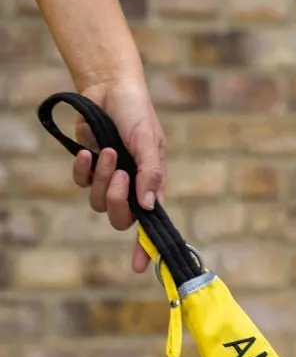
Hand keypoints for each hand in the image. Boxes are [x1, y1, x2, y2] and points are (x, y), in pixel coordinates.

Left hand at [70, 73, 164, 274]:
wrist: (110, 89)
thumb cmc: (138, 115)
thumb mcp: (150, 142)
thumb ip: (150, 173)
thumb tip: (147, 206)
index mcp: (152, 188)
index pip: (152, 226)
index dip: (147, 249)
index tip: (142, 267)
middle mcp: (131, 189)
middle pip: (120, 219)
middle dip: (116, 202)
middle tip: (120, 177)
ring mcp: (109, 179)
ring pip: (98, 202)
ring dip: (102, 178)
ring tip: (107, 152)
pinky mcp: (88, 167)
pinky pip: (81, 182)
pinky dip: (83, 169)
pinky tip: (88, 151)